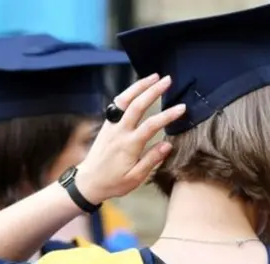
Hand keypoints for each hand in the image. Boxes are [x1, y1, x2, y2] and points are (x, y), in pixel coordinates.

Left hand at [75, 74, 185, 202]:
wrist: (88, 181)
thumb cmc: (113, 182)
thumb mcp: (136, 178)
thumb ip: (152, 160)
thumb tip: (168, 145)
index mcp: (129, 145)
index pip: (151, 125)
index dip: (167, 115)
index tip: (182, 108)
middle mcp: (119, 132)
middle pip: (137, 105)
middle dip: (153, 90)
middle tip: (168, 80)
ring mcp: (111, 126)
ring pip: (125, 99)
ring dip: (139, 86)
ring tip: (154, 76)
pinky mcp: (107, 125)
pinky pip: (117, 104)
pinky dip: (129, 92)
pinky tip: (138, 88)